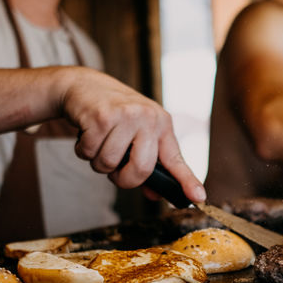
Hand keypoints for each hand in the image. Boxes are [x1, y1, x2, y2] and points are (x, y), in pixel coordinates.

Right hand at [57, 67, 205, 201]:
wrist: (84, 85)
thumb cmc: (113, 114)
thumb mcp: (137, 133)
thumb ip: (147, 163)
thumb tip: (154, 194)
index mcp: (161, 124)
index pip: (176, 159)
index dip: (188, 181)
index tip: (199, 197)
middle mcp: (148, 118)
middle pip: (140, 170)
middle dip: (122, 179)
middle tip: (114, 169)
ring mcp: (125, 115)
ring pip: (108, 164)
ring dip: (97, 161)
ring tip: (99, 142)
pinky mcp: (101, 116)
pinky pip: (89, 153)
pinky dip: (82, 150)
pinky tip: (87, 133)